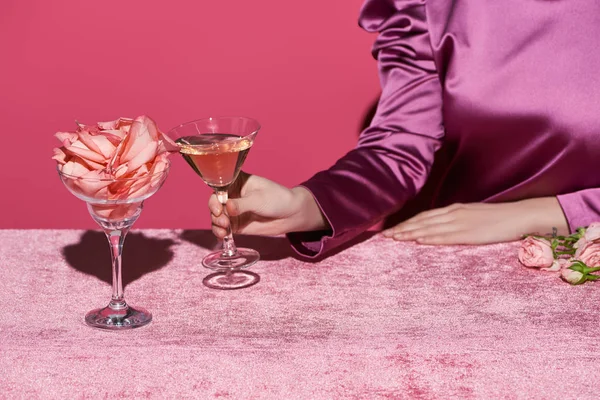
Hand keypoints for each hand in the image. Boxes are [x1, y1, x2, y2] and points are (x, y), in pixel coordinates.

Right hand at [209, 172, 327, 238]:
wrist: (291, 215)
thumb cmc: (278, 199)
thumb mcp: (259, 199)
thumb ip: (241, 204)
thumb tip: (226, 208)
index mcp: (236, 181)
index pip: (219, 187)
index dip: (215, 198)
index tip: (219, 208)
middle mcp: (232, 195)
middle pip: (215, 203)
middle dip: (216, 214)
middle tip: (224, 221)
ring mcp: (233, 210)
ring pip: (217, 217)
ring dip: (217, 224)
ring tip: (225, 230)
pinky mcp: (237, 224)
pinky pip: (223, 229)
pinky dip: (220, 233)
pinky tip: (223, 237)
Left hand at [382, 197, 568, 244]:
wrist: (521, 215)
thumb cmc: (499, 218)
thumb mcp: (474, 215)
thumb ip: (457, 221)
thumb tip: (442, 228)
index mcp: (454, 209)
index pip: (424, 216)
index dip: (407, 223)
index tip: (391, 230)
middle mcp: (454, 213)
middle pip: (422, 221)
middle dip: (402, 228)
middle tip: (383, 236)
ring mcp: (461, 222)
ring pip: (429, 228)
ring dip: (410, 233)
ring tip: (394, 239)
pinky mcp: (470, 233)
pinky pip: (446, 236)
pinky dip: (430, 237)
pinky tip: (418, 240)